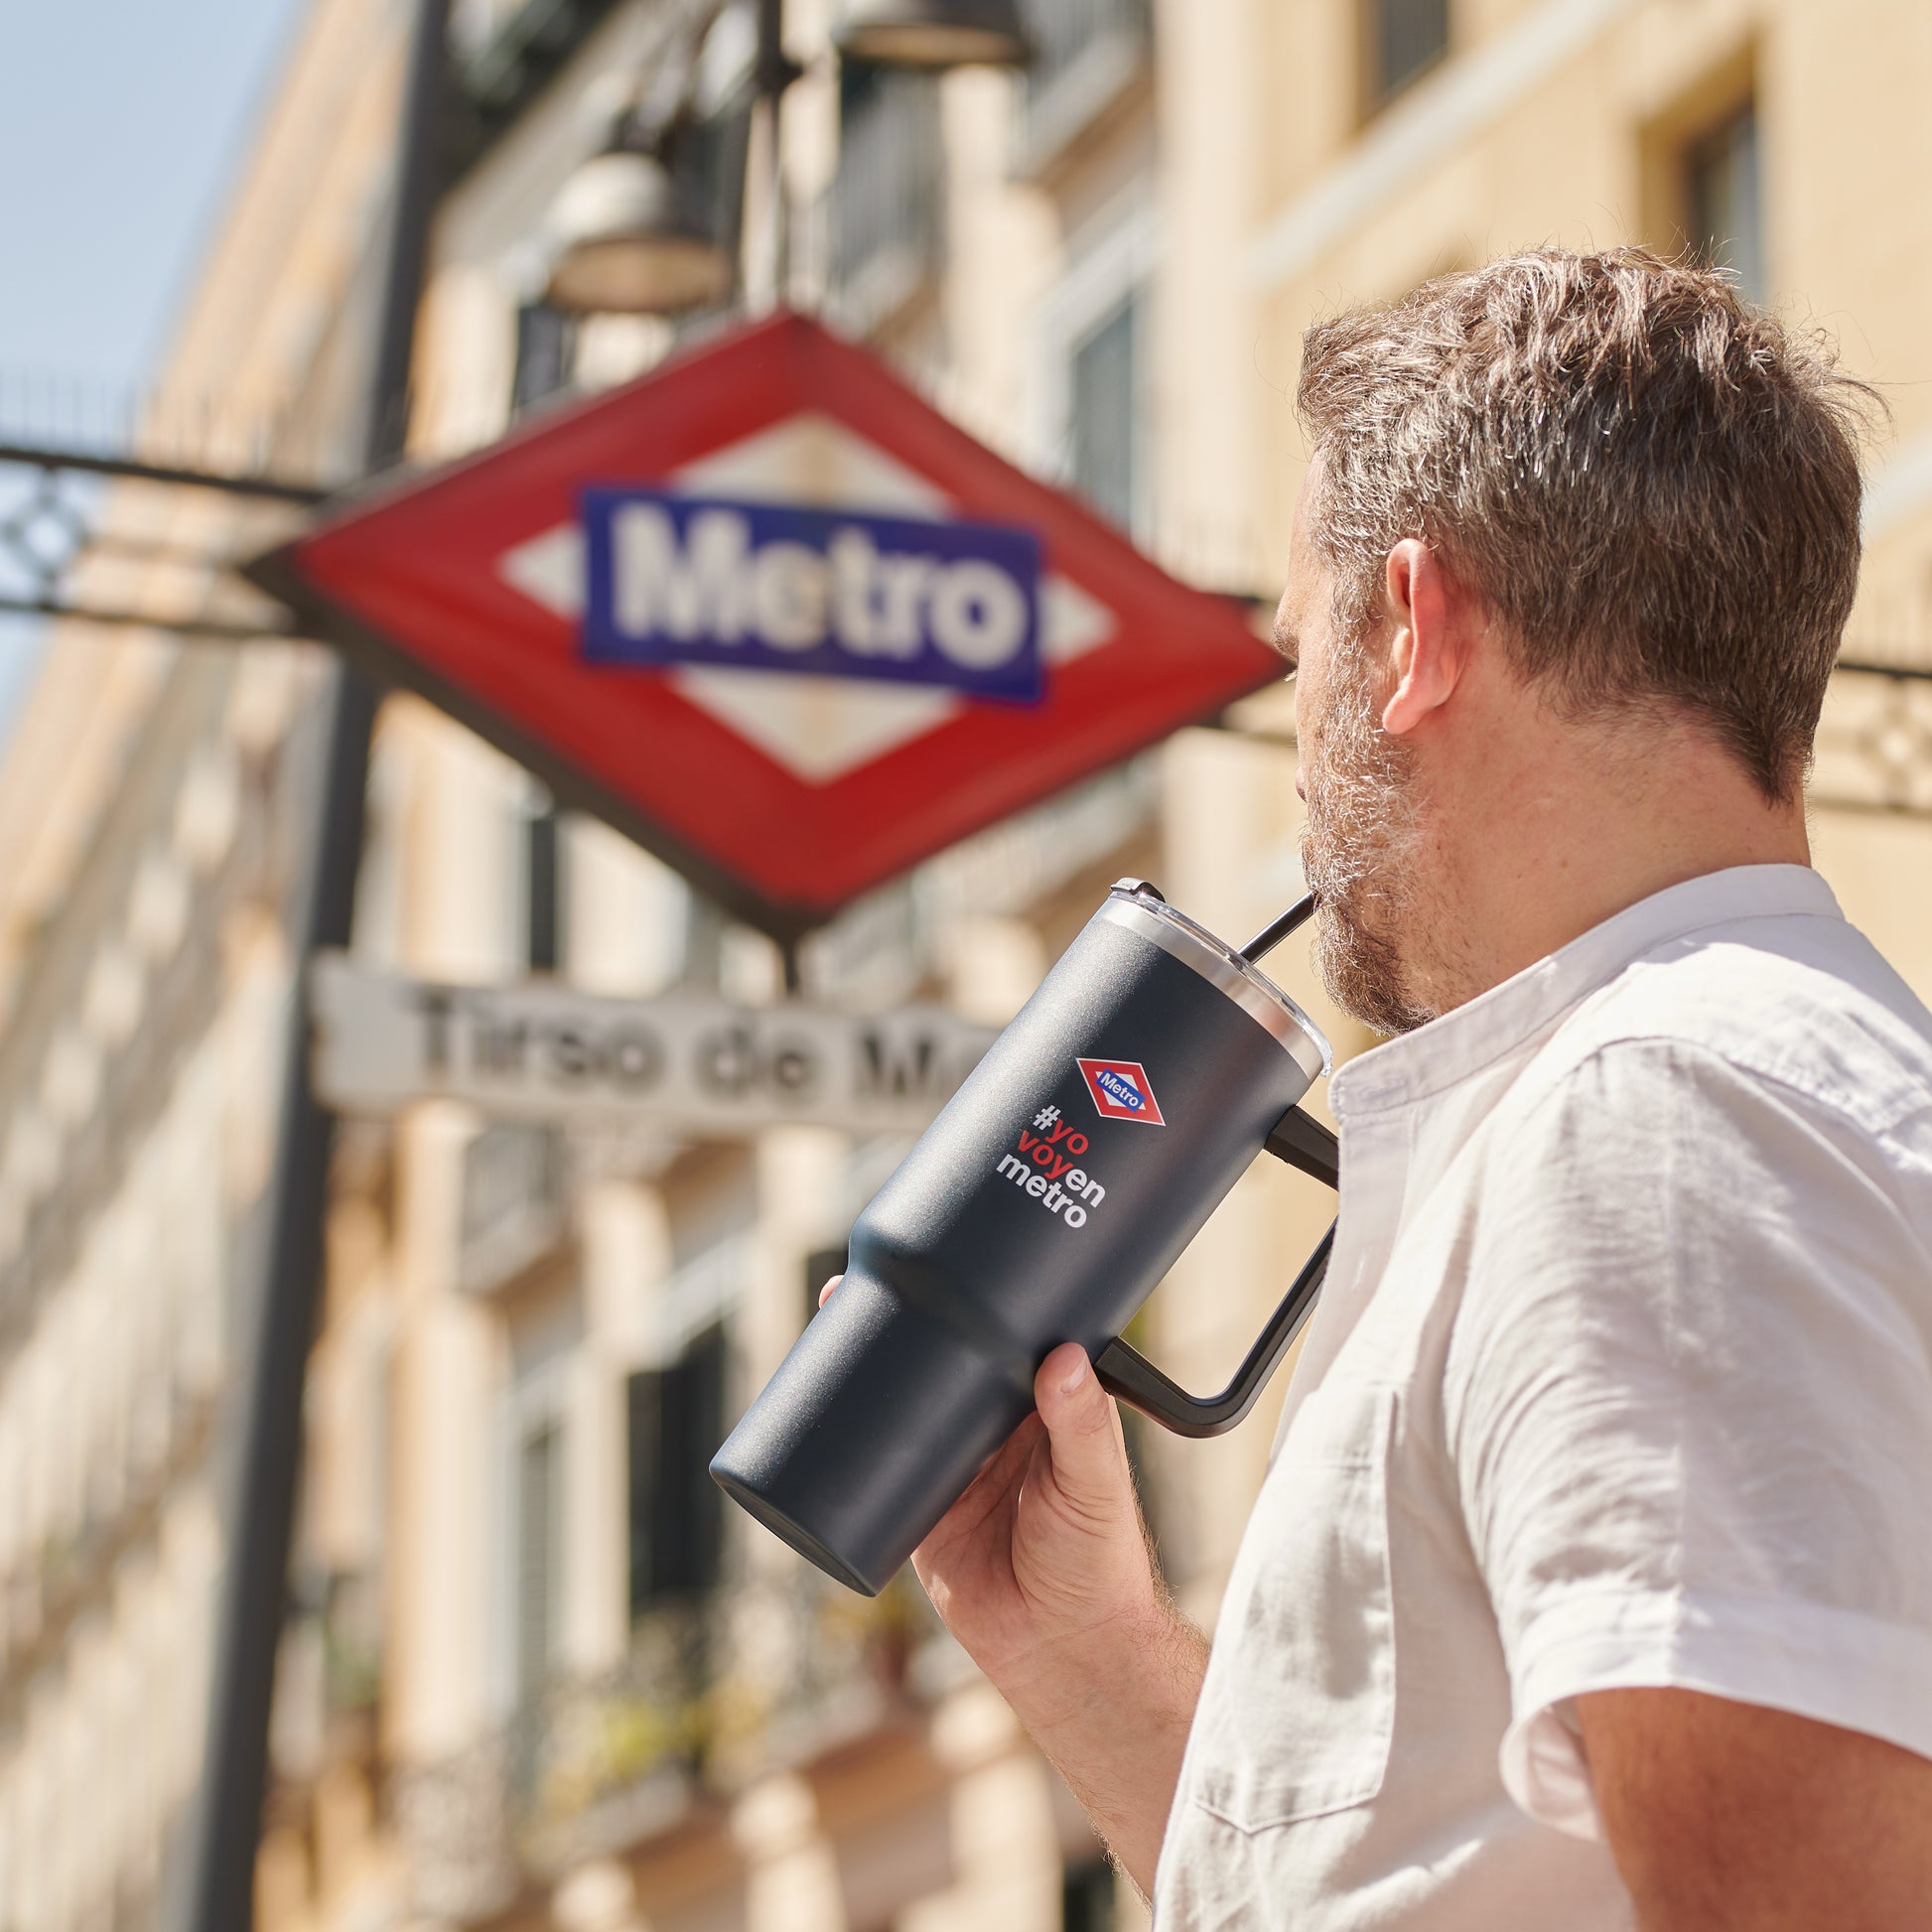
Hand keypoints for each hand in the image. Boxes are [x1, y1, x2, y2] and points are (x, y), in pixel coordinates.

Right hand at [815, 1277, 1202, 1893]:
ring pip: (899, 1411)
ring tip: (823, 1334)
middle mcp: (994, 1432)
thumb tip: (1064, 1357)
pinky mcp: (919, 1519)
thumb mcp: (1096, 1485)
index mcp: (1041, 1408)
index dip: (968, 1300)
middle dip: (897, 1327)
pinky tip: (808, 1417)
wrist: (1069, 1654)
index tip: (937, 1262)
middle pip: (937, 1364)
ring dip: (863, 1375)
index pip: (999, 1338)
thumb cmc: (1104, 1564)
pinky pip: (873, 1475)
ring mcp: (953, 1473)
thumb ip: (1083, 1427)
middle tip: (847, 1291)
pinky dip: (843, 1449)